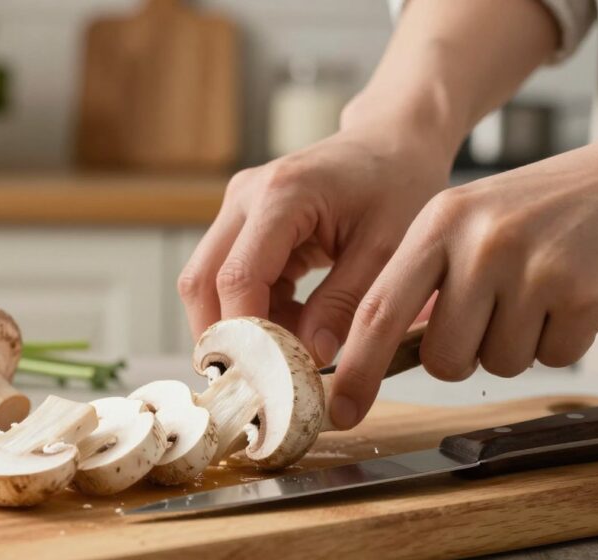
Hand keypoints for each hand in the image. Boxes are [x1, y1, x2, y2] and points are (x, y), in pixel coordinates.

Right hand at [178, 126, 450, 365]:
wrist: (391, 142)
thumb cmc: (397, 185)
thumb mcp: (387, 249)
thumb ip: (347, 303)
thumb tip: (313, 356)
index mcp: (282, 195)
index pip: (237, 277)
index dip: (246, 334)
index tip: (271, 376)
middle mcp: (245, 197)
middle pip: (200, 281)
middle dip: (222, 336)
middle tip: (258, 378)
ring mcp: (237, 208)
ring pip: (205, 282)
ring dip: (238, 324)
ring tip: (289, 347)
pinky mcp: (241, 222)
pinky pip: (227, 276)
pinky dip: (252, 309)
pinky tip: (293, 323)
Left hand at [333, 133, 597, 428]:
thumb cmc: (531, 211)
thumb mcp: (463, 222)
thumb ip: (420, 279)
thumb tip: (376, 356)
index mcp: (439, 224)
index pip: (379, 310)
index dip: (358, 370)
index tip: (342, 411)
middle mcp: (481, 243)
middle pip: (441, 357)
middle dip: (461, 355)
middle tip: (489, 313)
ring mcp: (534, 268)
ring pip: (498, 364)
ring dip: (515, 344)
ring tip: (535, 293)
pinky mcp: (582, 293)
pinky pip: (552, 358)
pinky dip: (561, 340)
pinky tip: (568, 297)